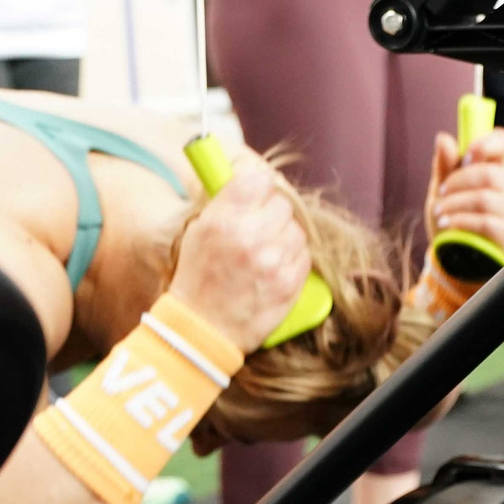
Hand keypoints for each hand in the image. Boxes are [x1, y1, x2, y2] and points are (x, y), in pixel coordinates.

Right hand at [170, 163, 312, 350]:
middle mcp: (252, 236)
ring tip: (264, 252)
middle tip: (259, 227)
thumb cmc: (199, 277)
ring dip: (284, 236)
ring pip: (297, 229)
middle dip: (272, 213)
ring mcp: (275, 260)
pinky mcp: (291, 282)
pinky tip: (273, 268)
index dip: (260, 186)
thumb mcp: (199, 231)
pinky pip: (304, 254)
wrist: (203, 328)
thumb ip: (227, 202)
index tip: (256, 195)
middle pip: (283, 203)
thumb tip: (253, 175)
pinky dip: (292, 258)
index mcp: (224, 219)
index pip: (259, 179)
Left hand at [426, 124, 503, 257]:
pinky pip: (486, 222)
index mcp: (497, 168)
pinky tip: (448, 224)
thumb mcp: (441, 190)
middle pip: (490, 173)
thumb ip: (444, 165)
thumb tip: (443, 138)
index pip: (503, 142)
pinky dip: (461, 221)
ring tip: (440, 212)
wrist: (455, 257)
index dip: (486, 144)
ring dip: (454, 204)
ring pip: (485, 198)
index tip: (466, 157)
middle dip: (458, 182)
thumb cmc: (453, 218)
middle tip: (442, 192)